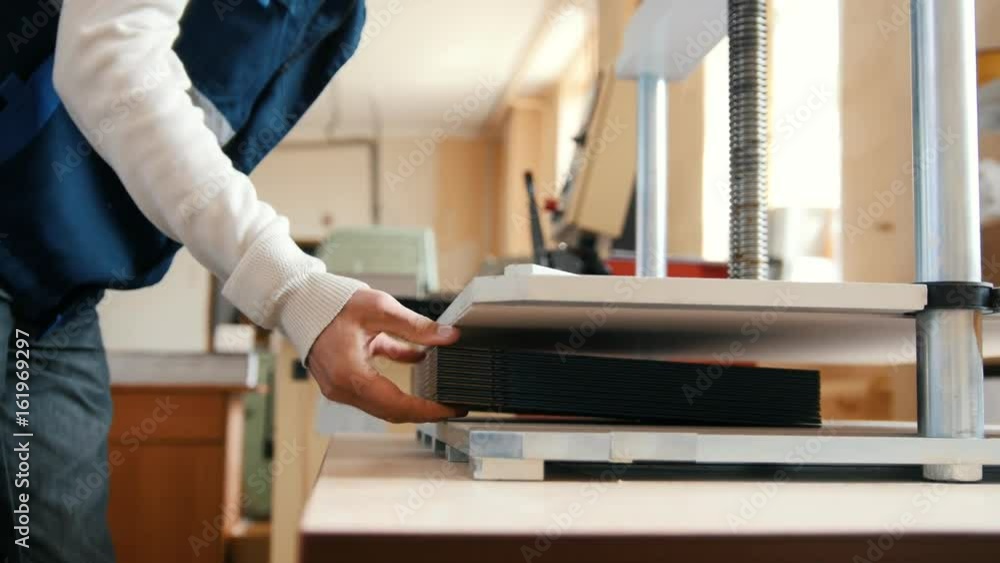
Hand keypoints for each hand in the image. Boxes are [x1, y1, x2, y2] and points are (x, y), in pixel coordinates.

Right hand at [307, 289, 464, 422]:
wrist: (299, 300)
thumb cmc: (331, 303)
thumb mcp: (379, 309)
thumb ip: (416, 326)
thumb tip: (449, 336)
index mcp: (350, 375)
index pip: (398, 406)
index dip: (429, 410)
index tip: (453, 408)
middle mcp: (342, 388)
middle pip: (391, 411)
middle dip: (425, 411)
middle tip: (454, 406)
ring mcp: (340, 387)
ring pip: (384, 403)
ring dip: (412, 399)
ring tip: (441, 393)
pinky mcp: (342, 378)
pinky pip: (374, 387)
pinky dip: (396, 379)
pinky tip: (418, 360)